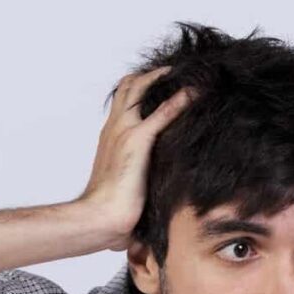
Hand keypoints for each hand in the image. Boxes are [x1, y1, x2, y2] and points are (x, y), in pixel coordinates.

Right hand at [74, 66, 195, 251]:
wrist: (98, 219)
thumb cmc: (108, 214)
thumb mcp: (126, 194)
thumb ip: (137, 191)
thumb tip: (147, 221)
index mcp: (110, 139)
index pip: (124, 105)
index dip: (140, 91)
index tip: (161, 86)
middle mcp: (114, 129)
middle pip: (128, 88)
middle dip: (151, 76)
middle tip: (175, 71)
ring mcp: (124, 132)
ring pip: (140, 89)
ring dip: (162, 78)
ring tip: (187, 72)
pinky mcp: (137, 141)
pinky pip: (163, 112)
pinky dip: (180, 100)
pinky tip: (196, 93)